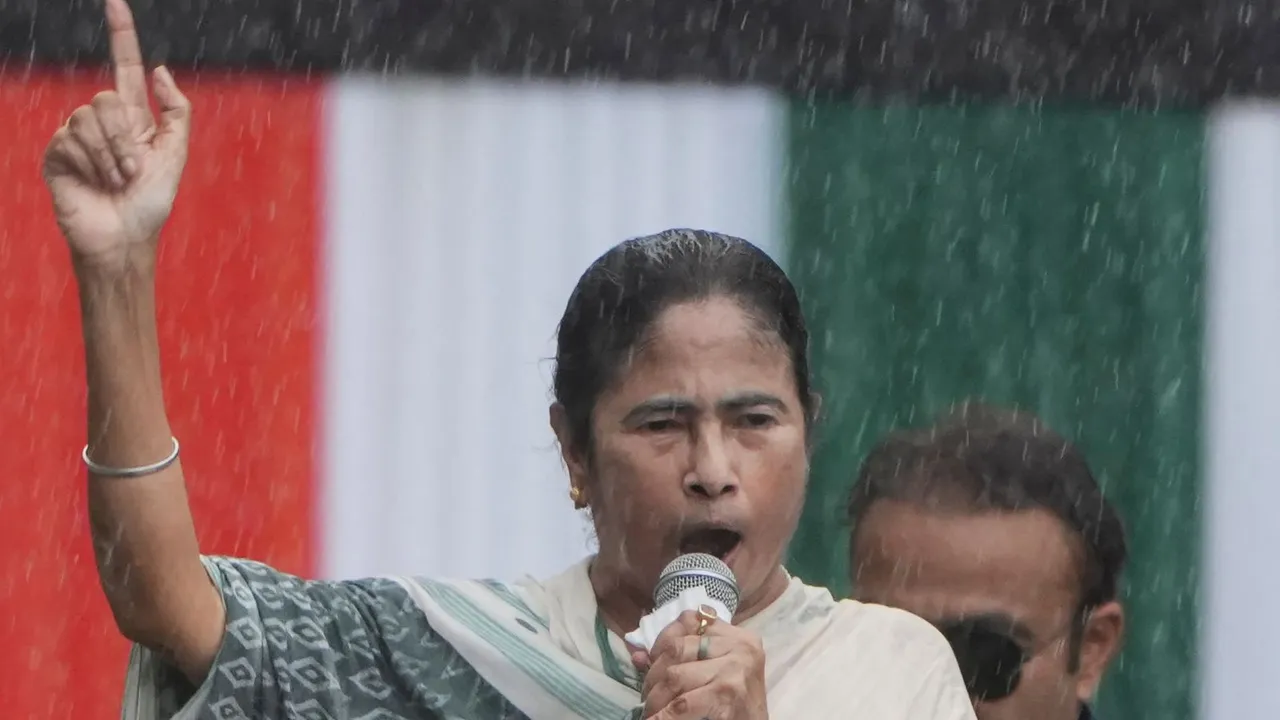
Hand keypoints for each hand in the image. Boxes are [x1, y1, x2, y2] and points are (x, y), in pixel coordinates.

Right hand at [42, 0, 190, 270]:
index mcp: (133, 118)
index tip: (114, 2)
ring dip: (111, 155)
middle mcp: (102, 121)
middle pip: (108, 98)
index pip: (124, 66)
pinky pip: (70, 138)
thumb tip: (159, 69)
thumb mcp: (176, 155)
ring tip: (117, 181)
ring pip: (89, 117)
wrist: (125, 238)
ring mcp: (76, 136)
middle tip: (133, 171)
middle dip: (126, 138)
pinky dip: (92, 163)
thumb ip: (176, 111)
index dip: (121, 34)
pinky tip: (96, 183)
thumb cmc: (151, 203)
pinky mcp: (56, 153)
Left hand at [633, 608, 767, 719]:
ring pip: (675, 676)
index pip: (689, 620)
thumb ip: (682, 658)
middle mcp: (739, 647)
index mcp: (737, 636)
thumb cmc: (736, 705)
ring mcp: (735, 670)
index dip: (662, 639)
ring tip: (650, 712)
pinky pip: (682, 705)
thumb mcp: (715, 672)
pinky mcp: (728, 696)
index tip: (651, 661)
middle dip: (653, 674)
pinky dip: (664, 717)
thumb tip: (637, 655)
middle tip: (647, 697)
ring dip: (655, 699)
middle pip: (677, 648)